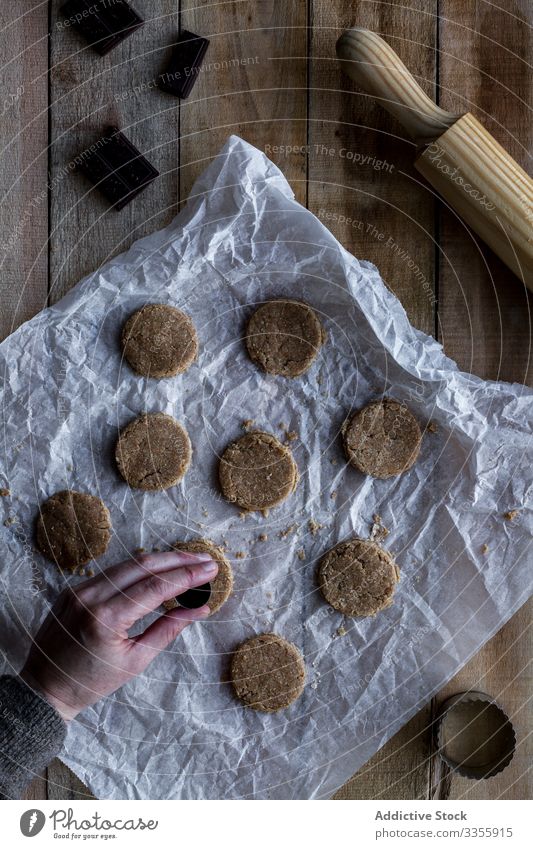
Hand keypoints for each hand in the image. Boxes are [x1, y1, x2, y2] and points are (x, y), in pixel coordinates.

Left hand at [20, 551, 217, 721]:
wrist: (45, 687)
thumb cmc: (91, 682)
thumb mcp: (135, 661)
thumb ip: (168, 629)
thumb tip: (199, 609)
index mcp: (106, 619)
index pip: (156, 587)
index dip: (187, 576)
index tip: (210, 569)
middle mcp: (90, 597)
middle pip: (143, 566)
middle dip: (178, 560)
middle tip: (204, 559)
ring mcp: (79, 589)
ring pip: (127, 564)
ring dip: (160, 560)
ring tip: (187, 561)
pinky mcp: (74, 588)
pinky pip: (112, 572)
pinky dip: (138, 569)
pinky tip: (158, 570)